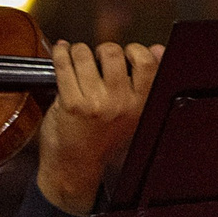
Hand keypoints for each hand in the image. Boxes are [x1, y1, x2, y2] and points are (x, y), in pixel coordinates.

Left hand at [35, 40, 163, 216]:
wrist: (76, 167)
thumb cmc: (102, 139)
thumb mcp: (133, 111)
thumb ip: (145, 80)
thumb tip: (157, 49)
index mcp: (140, 103)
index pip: (146, 62)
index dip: (134, 51)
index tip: (126, 53)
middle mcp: (119, 103)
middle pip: (112, 53)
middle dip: (103, 50)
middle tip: (97, 58)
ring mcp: (94, 103)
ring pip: (85, 55)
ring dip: (78, 51)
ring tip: (77, 56)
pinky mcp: (70, 103)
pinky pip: (65, 66)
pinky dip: (60, 53)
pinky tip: (61, 51)